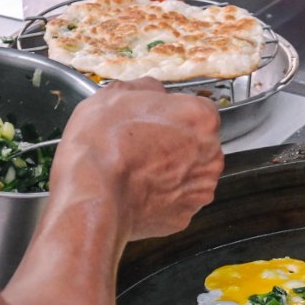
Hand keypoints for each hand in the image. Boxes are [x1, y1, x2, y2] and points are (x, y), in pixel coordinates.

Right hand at [50, 78, 222, 241]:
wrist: (93, 196)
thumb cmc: (104, 144)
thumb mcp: (116, 95)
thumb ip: (146, 88)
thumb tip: (153, 90)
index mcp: (201, 119)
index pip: (198, 110)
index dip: (173, 114)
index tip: (154, 120)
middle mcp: (211, 155)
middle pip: (198, 144)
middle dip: (176, 143)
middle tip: (142, 145)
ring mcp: (200, 189)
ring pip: (190, 175)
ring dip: (171, 172)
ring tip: (137, 170)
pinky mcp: (185, 216)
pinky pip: (176, 202)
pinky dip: (162, 197)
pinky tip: (138, 190)